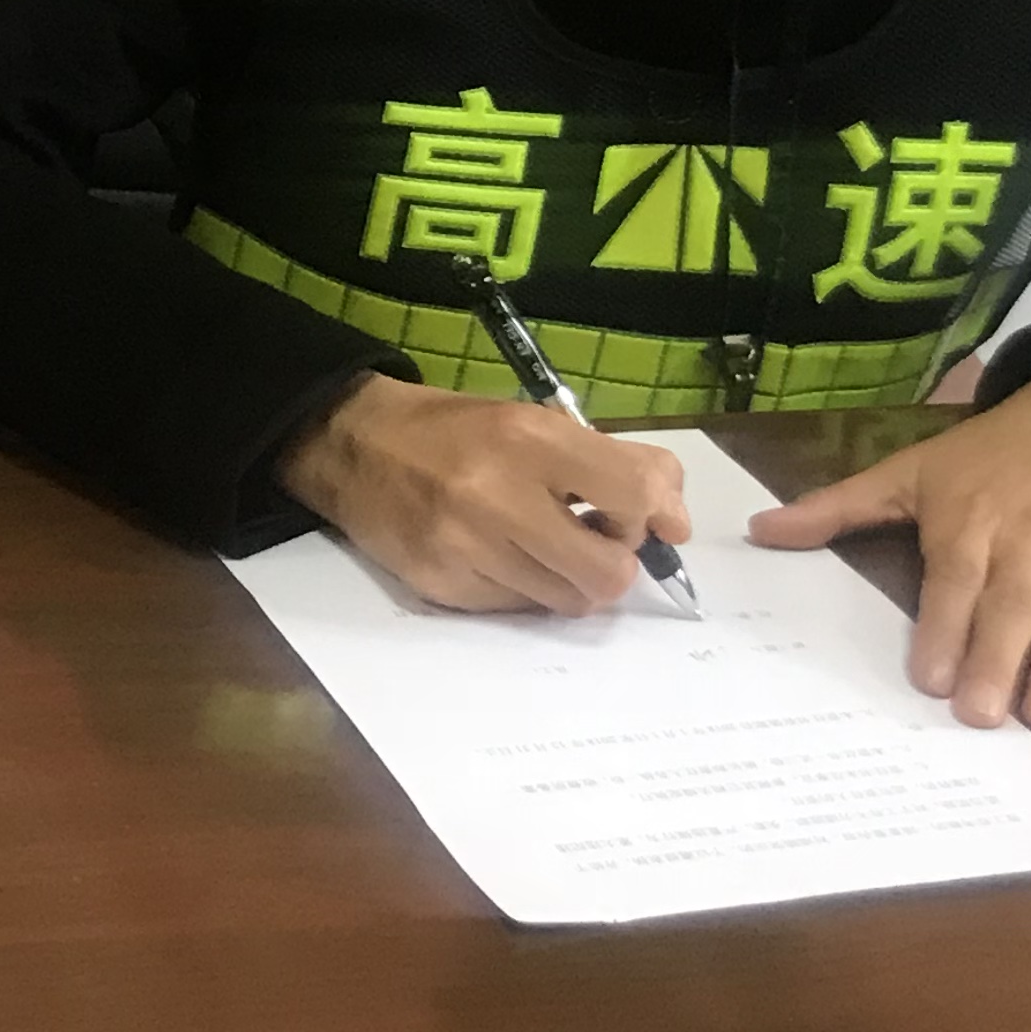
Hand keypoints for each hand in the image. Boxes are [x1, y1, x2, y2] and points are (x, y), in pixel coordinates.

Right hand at [275, 374, 692, 616]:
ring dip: (569, 581)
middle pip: (607, 572)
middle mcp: (496, 495)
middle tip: (589, 540)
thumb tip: (676, 522)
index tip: (641, 519)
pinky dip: (523, 589)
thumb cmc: (457, 431)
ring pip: (566, 601)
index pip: (632, 494)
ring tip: (541, 547)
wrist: (354, 445)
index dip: (651, 516)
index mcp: (528, 439)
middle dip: (612, 563)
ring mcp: (465, 547)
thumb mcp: (536, 421)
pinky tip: (498, 556)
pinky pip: (518, 609)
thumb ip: (616, 462)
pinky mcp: (442, 586)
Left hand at [748, 367, 1030, 730]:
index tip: (930, 679)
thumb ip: (837, 508)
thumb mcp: (908, 471)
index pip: (954, 582)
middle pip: (1012, 608)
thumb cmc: (985, 459)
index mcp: (970, 525)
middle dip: (998, 659)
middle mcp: (1030, 546)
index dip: (944, 628)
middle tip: (983, 716)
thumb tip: (758, 532)